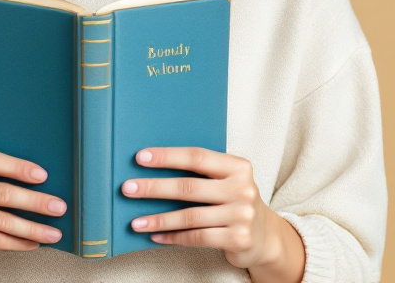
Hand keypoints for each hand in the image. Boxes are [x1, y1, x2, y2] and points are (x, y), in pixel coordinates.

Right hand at [0, 150, 66, 271]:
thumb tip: (42, 181)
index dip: (18, 167)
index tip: (43, 176)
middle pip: (1, 192)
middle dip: (35, 200)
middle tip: (58, 206)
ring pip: (2, 220)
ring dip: (32, 227)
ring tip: (54, 232)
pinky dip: (18, 243)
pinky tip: (34, 243)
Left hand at [121, 147, 278, 269]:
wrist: (265, 236)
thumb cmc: (236, 202)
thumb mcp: (227, 181)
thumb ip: (201, 173)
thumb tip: (153, 167)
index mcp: (238, 167)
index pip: (197, 157)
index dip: (167, 156)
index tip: (141, 157)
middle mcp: (242, 189)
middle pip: (189, 187)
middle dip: (154, 188)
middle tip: (128, 188)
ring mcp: (242, 215)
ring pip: (189, 216)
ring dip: (158, 219)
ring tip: (136, 221)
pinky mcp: (238, 239)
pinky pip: (196, 237)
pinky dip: (173, 237)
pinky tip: (155, 236)